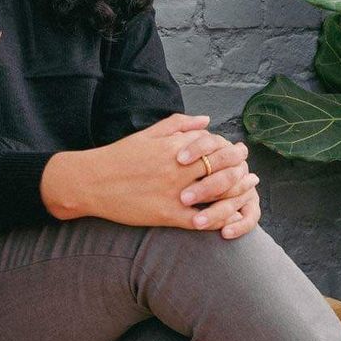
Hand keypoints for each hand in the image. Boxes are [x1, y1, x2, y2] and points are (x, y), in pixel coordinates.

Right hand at [41, 113, 252, 232]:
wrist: (92, 181)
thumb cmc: (119, 156)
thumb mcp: (148, 133)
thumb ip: (179, 124)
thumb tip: (206, 120)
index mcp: (174, 146)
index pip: (216, 145)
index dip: (232, 150)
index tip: (239, 153)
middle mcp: (178, 168)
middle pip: (222, 167)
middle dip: (240, 170)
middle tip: (248, 174)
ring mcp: (173, 192)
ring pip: (217, 193)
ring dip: (235, 194)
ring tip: (244, 195)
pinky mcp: (166, 214)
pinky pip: (201, 220)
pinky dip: (217, 220)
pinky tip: (227, 219)